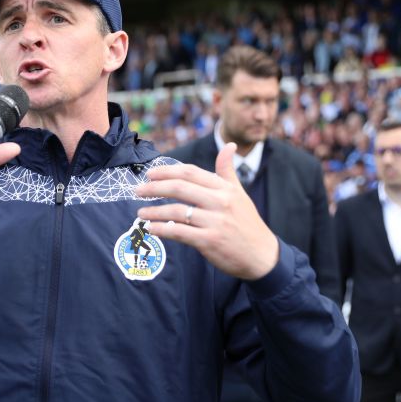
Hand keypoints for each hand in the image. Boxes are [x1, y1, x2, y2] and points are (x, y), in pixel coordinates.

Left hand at [134, 143, 279, 279]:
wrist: (262, 256)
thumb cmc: (248, 223)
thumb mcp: (240, 193)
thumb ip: (227, 171)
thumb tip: (229, 145)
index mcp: (224, 188)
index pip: (190, 172)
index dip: (167, 171)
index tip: (150, 174)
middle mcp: (220, 202)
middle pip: (180, 187)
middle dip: (154, 188)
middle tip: (138, 191)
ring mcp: (215, 221)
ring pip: (177, 211)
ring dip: (154, 212)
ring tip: (140, 214)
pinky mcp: (210, 241)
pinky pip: (180, 232)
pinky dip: (162, 230)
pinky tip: (151, 229)